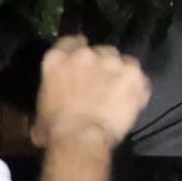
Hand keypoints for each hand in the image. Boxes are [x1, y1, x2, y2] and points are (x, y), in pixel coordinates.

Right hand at [31, 37, 150, 151]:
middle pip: (100, 51)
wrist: (80, 138)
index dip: (80, 51)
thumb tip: (51, 109)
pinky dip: (138, 88)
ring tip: (120, 94)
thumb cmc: (55, 130)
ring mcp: (110, 61)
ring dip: (120, 74)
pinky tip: (132, 101)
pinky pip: (139, 77)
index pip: (71, 42)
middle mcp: (84, 54)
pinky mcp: (132, 73)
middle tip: (103, 84)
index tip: (85, 63)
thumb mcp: (42, 108)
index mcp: (57, 58)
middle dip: (103, 65)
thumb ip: (51, 95)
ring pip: (121, 61)